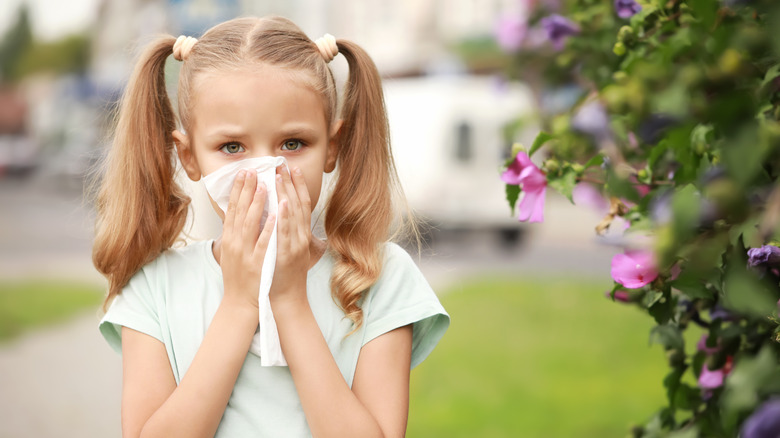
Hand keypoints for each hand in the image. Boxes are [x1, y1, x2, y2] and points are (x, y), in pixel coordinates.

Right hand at [220, 169, 275, 309]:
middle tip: (252, 169)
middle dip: (246, 189)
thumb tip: (239, 213)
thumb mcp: (233, 252)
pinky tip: (276, 214)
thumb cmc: (240, 278)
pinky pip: (264, 242)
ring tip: (264, 185)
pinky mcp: (257, 263)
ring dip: (257, 203)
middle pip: (240, 211)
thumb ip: (236, 233)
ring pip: (250, 224)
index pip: (232, 209)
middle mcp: (235, 243)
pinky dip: (270, 228)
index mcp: (230, 239)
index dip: (237, 189)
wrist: (241, 304)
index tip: (243, 172)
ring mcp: (246, 253)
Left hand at [270, 166, 311, 304]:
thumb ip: (286, 231)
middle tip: (282, 164)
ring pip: (292, 215)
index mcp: (300, 234)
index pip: (301, 204)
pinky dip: (285, 218)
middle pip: (297, 204)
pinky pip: (286, 234)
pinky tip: (281, 204)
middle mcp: (301, 237)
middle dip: (290, 183)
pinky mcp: (287, 255)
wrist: (287, 298)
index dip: (297, 185)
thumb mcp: (289, 248)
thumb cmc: (283, 274)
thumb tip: (279, 211)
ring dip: (286, 194)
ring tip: (280, 177)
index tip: (291, 168)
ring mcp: (295, 245)